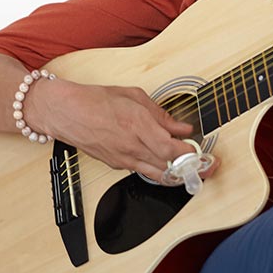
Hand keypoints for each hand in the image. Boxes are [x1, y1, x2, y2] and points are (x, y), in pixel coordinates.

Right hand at [27, 78, 205, 181]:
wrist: (66, 112)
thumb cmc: (96, 100)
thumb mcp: (134, 97)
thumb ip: (161, 114)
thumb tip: (181, 127)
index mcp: (138, 124)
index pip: (172, 149)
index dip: (191, 154)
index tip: (202, 153)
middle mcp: (132, 145)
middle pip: (168, 167)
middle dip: (191, 170)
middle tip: (207, 168)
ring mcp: (123, 158)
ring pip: (157, 175)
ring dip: (177, 175)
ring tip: (191, 171)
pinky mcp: (116, 165)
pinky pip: (143, 171)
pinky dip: (158, 170)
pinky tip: (165, 164)